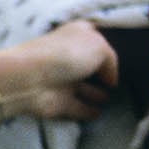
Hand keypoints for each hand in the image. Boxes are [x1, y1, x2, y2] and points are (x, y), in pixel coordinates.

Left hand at [0, 20, 118, 122]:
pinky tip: (99, 113)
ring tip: (110, 99)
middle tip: (115, 80)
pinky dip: (87, 111)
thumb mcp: (100, 47)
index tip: (115, 48)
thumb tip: (110, 79)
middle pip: (87, 63)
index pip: (91, 34)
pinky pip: (78, 107)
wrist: (32, 78)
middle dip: (99, 71)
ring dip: (95, 93)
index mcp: (76, 34)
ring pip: (83, 87)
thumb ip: (111, 61)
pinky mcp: (60, 102)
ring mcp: (63, 80)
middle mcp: (69, 55)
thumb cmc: (67, 54)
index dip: (102, 41)